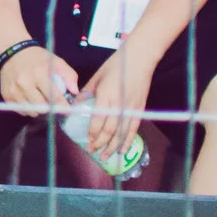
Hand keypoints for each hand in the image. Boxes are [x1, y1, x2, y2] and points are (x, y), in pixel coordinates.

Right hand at [0, 40, 79, 118]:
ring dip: (38, 109)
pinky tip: (29, 99)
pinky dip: (27, 108)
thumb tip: (75, 92)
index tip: (67, 110)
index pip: (54, 97)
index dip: (63, 106)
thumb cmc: (37, 57)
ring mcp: (14, 90)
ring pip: (31, 112)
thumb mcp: (56, 61)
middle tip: (51, 102)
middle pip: (42, 108)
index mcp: (39, 74)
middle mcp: (25, 83)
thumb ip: (69, 75)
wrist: (12, 51)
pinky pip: (20, 111)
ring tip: (39, 99)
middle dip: (49, 108)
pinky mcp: (7, 95)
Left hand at [79, 46, 155, 162]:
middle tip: (93, 151)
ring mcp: (131, 108)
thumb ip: (87, 92)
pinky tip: (122, 149)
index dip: (93, 133)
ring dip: (113, 146)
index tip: (87, 140)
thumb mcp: (97, 76)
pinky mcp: (139, 109)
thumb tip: (76, 105)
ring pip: (122, 132)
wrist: (139, 59)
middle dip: (100, 143)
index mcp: (106, 95)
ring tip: (105, 156)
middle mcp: (119, 104)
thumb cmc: (115, 65)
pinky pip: (133, 128)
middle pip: (110, 130)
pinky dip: (128, 140)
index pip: (98, 120)